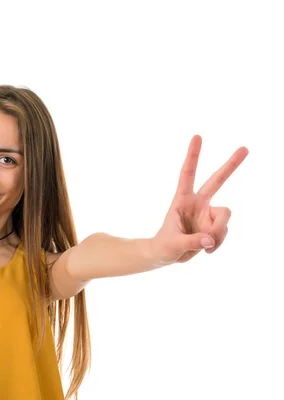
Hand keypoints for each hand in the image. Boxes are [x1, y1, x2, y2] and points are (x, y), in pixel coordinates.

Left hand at [151, 135, 248, 264]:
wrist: (167, 255)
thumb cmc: (164, 246)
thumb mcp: (173, 244)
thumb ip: (192, 241)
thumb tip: (211, 240)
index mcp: (182, 199)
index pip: (187, 173)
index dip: (193, 155)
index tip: (197, 136)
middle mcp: (198, 203)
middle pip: (217, 180)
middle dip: (231, 165)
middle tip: (245, 148)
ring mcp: (208, 214)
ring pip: (225, 217)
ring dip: (218, 233)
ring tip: (205, 245)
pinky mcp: (214, 226)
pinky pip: (224, 232)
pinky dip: (218, 243)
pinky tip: (207, 250)